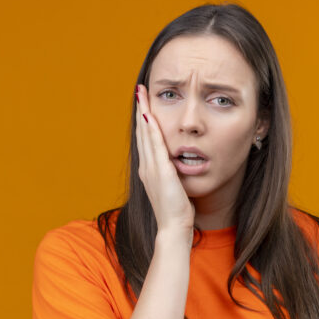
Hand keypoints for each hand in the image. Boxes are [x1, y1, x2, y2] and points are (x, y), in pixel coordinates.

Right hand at [135, 84, 194, 233]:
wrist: (173, 228)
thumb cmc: (177, 213)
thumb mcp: (174, 189)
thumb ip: (173, 176)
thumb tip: (179, 166)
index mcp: (149, 171)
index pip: (146, 140)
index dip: (145, 120)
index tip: (145, 103)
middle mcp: (147, 167)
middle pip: (142, 132)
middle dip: (141, 109)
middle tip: (139, 89)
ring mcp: (152, 169)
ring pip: (146, 134)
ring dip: (143, 111)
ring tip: (142, 93)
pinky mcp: (161, 172)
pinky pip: (155, 145)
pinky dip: (151, 128)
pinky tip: (150, 114)